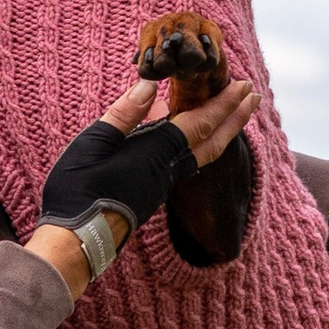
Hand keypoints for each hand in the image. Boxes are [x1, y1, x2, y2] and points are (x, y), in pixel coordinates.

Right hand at [30, 71, 256, 291]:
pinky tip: (184, 133)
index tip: (244, 87)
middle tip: (253, 97)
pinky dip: (196, 142)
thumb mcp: (94, 144)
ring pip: (201, 153)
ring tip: (230, 112)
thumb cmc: (78, 191)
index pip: (199, 124)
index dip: (223, 104)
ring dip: (220, 130)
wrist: (75, 242)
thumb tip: (150, 86)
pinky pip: (184, 161)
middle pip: (212, 142)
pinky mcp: (151, 192)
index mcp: (155, 154)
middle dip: (235, 117)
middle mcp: (166, 170)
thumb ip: (123, 115)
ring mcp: (160, 184)